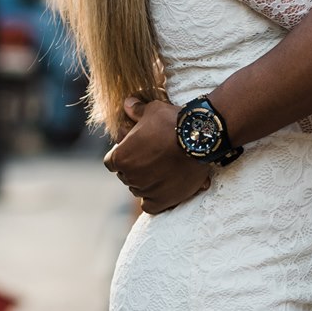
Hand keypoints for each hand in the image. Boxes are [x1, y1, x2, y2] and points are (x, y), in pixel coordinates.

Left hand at [104, 97, 212, 213]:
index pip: (111, 161)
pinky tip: (160, 190)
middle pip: (125, 175)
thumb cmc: (173, 122)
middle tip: (150, 157)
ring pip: (137, 189)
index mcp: (120, 157)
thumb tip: (127, 104)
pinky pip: (149, 206)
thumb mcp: (153, 110)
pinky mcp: (162, 201)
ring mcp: (145, 190)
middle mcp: (129, 176)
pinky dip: (153, 198)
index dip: (123, 155)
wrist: (199, 138)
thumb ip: (136, 110)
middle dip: (134, 167)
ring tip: (160, 170)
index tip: (134, 149)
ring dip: (145, 182)